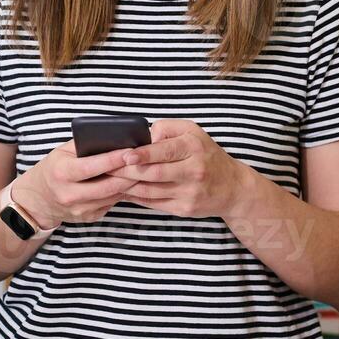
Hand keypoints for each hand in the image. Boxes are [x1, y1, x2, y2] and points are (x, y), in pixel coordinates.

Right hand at [10, 140, 136, 230]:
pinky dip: (122, 192)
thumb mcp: (62, 152)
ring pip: (113, 196)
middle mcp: (70, 194)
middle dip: (129, 173)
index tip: (132, 150)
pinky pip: (111, 203)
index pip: (92, 167)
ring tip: (143, 170)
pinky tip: (130, 182)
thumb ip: (84, 145)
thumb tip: (114, 137)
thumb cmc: (53, 169)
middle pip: (108, 185)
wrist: (38, 200)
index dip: (114, 159)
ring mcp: (80, 209)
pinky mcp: (89, 217)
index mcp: (62, 173)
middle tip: (146, 161)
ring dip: (130, 184)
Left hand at [108, 119, 249, 219]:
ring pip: (150, 191)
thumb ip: (167, 129)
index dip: (143, 154)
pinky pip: (154, 203)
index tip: (124, 155)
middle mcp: (194, 170)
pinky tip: (123, 191)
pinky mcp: (184, 209)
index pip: (165, 151)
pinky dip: (136, 197)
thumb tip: (142, 137)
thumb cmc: (206, 155)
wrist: (232, 187)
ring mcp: (189, 193)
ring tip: (108, 179)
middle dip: (127, 171)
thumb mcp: (193, 132)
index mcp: (194, 147)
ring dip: (127, 185)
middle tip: (106, 167)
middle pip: (154, 173)